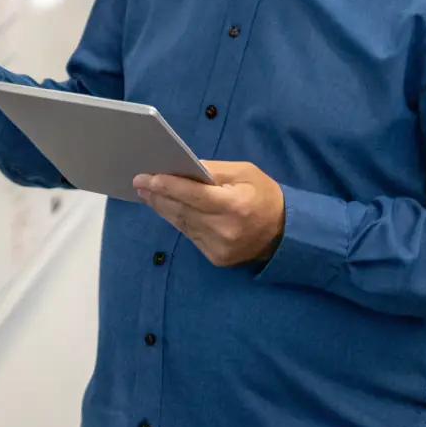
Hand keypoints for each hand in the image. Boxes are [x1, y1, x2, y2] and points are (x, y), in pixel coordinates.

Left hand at [132, 162, 285, 267]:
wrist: (286, 233)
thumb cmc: (265, 195)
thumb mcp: (245, 172)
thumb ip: (213, 171)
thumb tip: (184, 168)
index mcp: (234, 205)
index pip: (193, 195)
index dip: (168, 186)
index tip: (146, 178)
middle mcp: (224, 229)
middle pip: (182, 211)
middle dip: (158, 196)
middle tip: (139, 182)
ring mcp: (219, 247)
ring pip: (182, 224)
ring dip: (162, 208)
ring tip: (146, 193)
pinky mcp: (216, 258)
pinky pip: (191, 235)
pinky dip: (177, 220)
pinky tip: (166, 208)